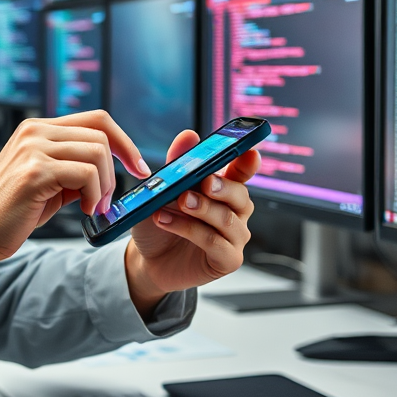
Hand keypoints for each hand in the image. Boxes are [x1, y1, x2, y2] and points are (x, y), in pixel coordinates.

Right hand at [0, 110, 149, 277]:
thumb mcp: (50, 181)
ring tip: (95, 207)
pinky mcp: (34, 172)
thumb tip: (113, 166)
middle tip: (108, 200)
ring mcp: (33, 148)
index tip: (138, 166)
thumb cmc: (14, 212)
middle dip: (117, 170)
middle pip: (101, 134)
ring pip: (97, 152)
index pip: (97, 119)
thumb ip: (76, 166)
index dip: (124, 141)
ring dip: (106, 185)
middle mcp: (35, 131)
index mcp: (38, 129)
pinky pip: (86, 174)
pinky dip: (95, 195)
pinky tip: (85, 211)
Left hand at [124, 130, 258, 317]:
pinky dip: (189, 230)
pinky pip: (215, 243)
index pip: (242, 172)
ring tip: (178, 201)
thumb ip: (177, 164)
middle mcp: (234, 213)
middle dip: (223, 187)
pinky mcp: (227, 260)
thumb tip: (189, 136)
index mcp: (223, 190)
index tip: (250, 151)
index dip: (248, 162)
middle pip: (241, 195)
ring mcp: (234, 237)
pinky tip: (165, 220)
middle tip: (205, 181)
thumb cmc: (159, 221)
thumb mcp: (161, 190)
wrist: (147, 258)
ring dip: (201, 208)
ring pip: (227, 219)